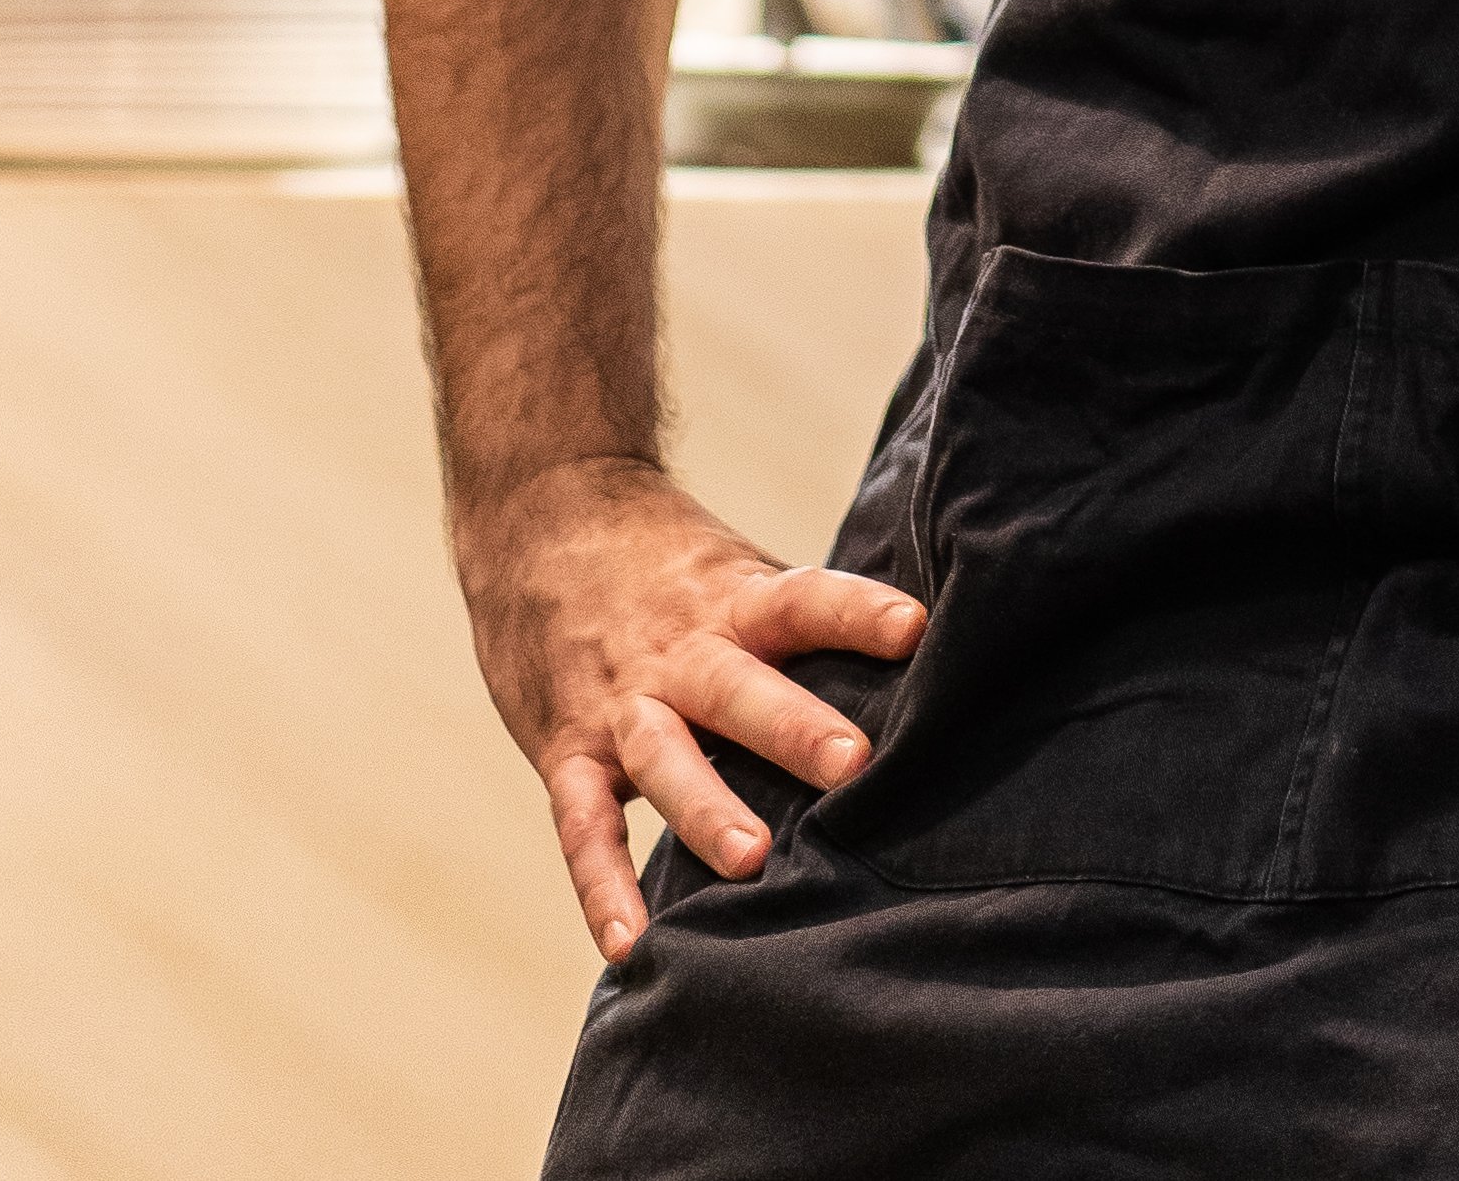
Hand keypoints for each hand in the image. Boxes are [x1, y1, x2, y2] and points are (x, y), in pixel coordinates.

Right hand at [453, 457, 924, 962]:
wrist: (539, 516)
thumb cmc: (665, 561)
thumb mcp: (733, 568)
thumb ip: (801, 623)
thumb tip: (918, 664)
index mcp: (732, 598)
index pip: (803, 598)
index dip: (858, 611)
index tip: (916, 630)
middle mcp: (680, 650)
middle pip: (739, 687)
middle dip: (793, 727)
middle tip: (854, 764)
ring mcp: (620, 701)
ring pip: (663, 756)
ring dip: (706, 807)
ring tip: (753, 859)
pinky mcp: (566, 748)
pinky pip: (582, 824)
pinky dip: (602, 887)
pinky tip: (629, 943)